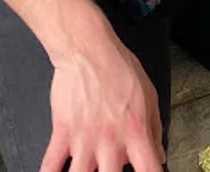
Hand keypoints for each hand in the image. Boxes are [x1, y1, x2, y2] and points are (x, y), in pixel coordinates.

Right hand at [40, 33, 164, 171]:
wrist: (87, 49)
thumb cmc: (117, 66)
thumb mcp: (148, 94)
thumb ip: (154, 128)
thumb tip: (159, 154)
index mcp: (135, 132)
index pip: (150, 170)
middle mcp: (110, 141)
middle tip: (113, 170)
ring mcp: (84, 140)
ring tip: (87, 171)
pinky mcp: (62, 133)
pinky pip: (50, 165)